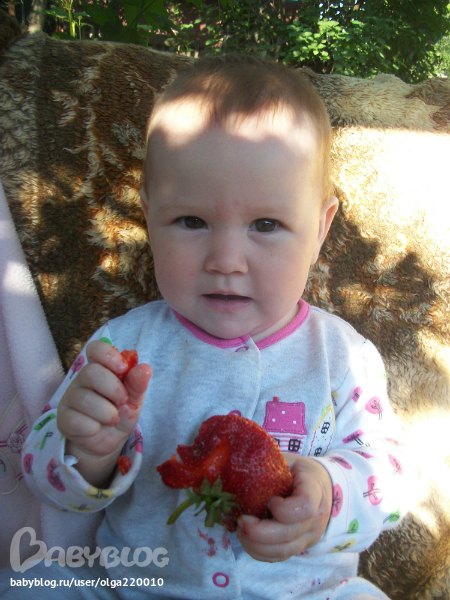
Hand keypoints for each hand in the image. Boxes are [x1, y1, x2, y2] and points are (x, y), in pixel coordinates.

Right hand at [57, 340, 151, 485]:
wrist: (108, 441)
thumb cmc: (120, 412)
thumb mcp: (134, 399)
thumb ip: (137, 384)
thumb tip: (144, 368)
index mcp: (100, 368)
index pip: (95, 348)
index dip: (108, 355)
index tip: (123, 369)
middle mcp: (82, 379)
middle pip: (91, 372)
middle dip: (113, 388)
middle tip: (123, 401)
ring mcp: (70, 398)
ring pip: (85, 399)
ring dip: (107, 412)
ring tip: (114, 419)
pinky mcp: (63, 419)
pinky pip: (77, 420)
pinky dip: (93, 427)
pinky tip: (96, 428)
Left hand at [236, 455, 332, 561]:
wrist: (323, 487)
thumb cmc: (300, 472)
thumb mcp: (289, 461)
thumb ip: (270, 462)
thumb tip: (239, 459)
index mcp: (315, 490)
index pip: (305, 507)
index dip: (283, 509)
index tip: (270, 500)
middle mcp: (316, 518)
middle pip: (289, 534)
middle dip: (259, 532)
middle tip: (241, 520)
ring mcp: (309, 536)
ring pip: (283, 550)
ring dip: (256, 545)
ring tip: (240, 530)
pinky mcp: (300, 547)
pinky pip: (279, 557)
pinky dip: (259, 552)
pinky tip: (246, 539)